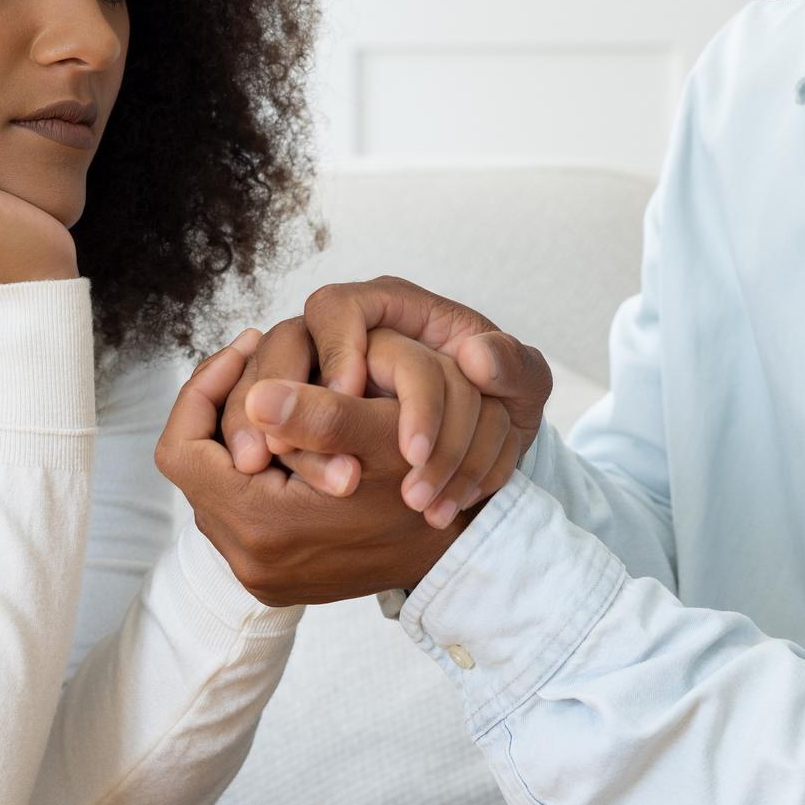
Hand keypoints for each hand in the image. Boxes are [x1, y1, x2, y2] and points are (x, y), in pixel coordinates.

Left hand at [159, 330, 468, 603]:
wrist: (451, 553)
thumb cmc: (422, 485)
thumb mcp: (380, 436)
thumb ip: (316, 413)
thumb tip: (255, 394)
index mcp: (263, 525)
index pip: (180, 450)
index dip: (203, 390)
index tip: (243, 350)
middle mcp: (249, 559)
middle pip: (193, 467)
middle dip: (221, 408)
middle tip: (255, 358)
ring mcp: (258, 573)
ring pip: (212, 486)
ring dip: (238, 437)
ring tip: (275, 394)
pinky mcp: (271, 576)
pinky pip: (234, 511)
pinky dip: (252, 470)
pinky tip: (287, 436)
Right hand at [223, 276, 551, 524]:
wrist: (493, 446)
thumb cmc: (503, 396)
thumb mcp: (523, 383)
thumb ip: (513, 365)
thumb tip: (476, 358)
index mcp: (393, 310)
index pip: (339, 307)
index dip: (338, 346)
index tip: (352, 391)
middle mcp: (351, 341)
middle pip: (289, 351)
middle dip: (307, 408)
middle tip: (341, 465)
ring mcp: (328, 383)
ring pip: (281, 402)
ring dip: (305, 449)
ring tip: (343, 488)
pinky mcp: (320, 424)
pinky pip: (289, 441)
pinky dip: (307, 471)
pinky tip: (339, 497)